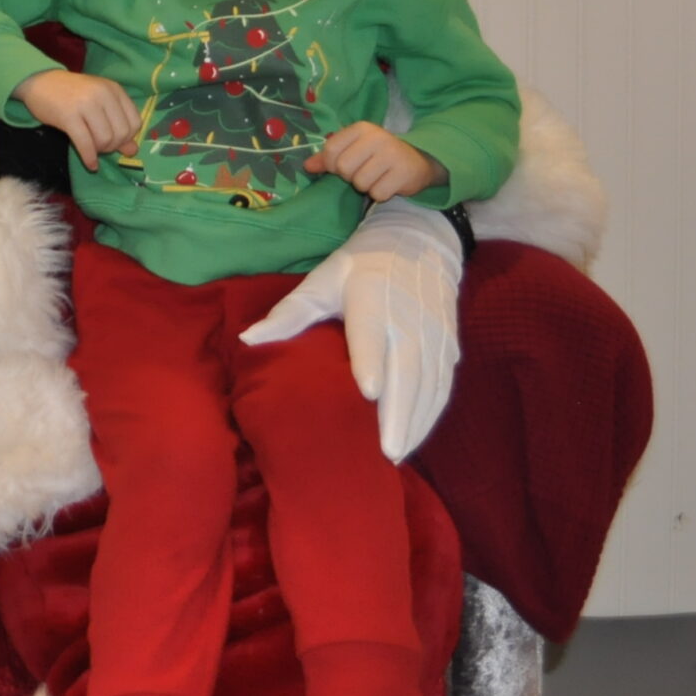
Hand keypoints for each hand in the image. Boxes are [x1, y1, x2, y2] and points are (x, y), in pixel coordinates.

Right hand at [17, 70, 141, 169]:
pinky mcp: (68, 116)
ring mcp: (85, 104)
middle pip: (121, 134)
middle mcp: (103, 94)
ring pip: (105, 139)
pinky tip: (90, 164)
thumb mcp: (99, 104)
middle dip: (112, 146)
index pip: (135, 122)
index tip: (114, 140)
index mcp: (114, 89)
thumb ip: (117, 124)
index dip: (127, 137)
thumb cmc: (72, 94)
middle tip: (100, 146)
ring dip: (100, 150)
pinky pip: (85, 144)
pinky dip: (89, 158)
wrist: (39, 82)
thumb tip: (132, 150)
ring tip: (92, 148)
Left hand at [236, 199, 461, 460]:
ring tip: (398, 455)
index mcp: (372, 300)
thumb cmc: (361, 265)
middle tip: (387, 452)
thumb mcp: (323, 279)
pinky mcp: (449, 345)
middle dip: (400, 412)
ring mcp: (434, 334)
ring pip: (430, 384)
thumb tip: (246, 339)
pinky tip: (415, 437)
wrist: (419, 240)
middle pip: (408, 370)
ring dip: (417, 422)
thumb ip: (289, 312)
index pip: (373, 334)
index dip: (372, 361)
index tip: (367, 391)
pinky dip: (431, 414)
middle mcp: (409, 319)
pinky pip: (443, 385)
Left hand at [305, 120, 447, 202]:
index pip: (331, 150)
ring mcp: (392, 154)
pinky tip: (388, 183)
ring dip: (366, 186)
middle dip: (351, 176)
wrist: (417, 161)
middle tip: (365, 172)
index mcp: (361, 128)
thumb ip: (329, 156)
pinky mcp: (404, 173)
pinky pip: (378, 193)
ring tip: (378, 177)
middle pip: (344, 168)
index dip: (332, 165)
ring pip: (361, 183)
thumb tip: (307, 166)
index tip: (344, 165)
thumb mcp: (354, 149)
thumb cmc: (378, 155)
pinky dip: (380, 194)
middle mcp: (377, 137)